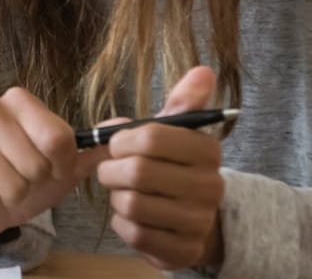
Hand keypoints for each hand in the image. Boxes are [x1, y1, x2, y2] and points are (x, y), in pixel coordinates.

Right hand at [0, 88, 107, 247]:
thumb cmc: (24, 175)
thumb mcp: (62, 164)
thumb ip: (93, 147)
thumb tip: (127, 127)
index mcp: (17, 100)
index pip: (58, 138)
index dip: (62, 165)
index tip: (54, 168)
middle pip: (35, 165)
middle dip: (34, 183)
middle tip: (23, 178)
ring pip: (11, 185)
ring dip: (13, 197)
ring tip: (4, 187)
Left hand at [98, 66, 224, 271]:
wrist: (191, 219)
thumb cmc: (172, 165)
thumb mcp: (175, 131)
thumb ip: (183, 101)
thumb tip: (204, 70)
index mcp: (207, 151)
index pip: (150, 137)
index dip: (120, 140)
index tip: (116, 144)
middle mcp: (210, 187)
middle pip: (136, 172)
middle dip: (111, 169)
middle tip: (111, 169)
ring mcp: (198, 222)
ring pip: (131, 203)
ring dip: (116, 196)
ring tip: (123, 191)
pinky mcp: (182, 251)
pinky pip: (132, 232)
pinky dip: (120, 222)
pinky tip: (131, 215)